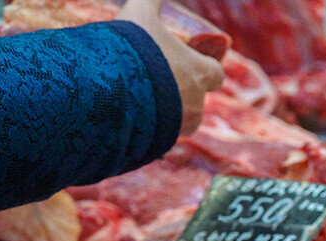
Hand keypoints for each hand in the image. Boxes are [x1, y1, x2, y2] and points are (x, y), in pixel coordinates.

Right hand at [116, 0, 223, 134]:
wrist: (109, 91)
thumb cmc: (131, 51)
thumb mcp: (139, 16)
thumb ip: (149, 1)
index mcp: (199, 73)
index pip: (216, 74)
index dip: (205, 68)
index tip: (190, 62)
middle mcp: (196, 103)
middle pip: (197, 100)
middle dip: (182, 91)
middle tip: (158, 81)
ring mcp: (179, 126)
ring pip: (181, 121)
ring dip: (167, 112)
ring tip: (142, 100)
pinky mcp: (160, 142)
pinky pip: (160, 136)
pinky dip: (150, 128)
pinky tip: (132, 116)